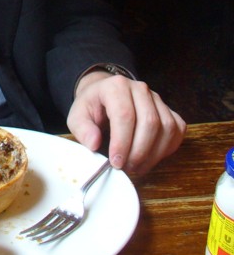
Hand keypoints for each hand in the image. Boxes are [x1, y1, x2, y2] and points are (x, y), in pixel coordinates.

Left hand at [66, 71, 185, 174]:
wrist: (105, 94)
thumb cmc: (92, 107)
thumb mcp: (77, 115)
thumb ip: (83, 129)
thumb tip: (94, 144)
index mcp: (116, 86)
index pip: (124, 115)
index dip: (122, 142)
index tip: (116, 163)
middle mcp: (140, 89)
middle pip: (149, 122)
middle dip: (139, 152)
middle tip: (126, 168)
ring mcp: (157, 99)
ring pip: (166, 128)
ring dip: (154, 154)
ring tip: (136, 166)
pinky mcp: (169, 110)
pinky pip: (177, 130)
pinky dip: (167, 149)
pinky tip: (151, 157)